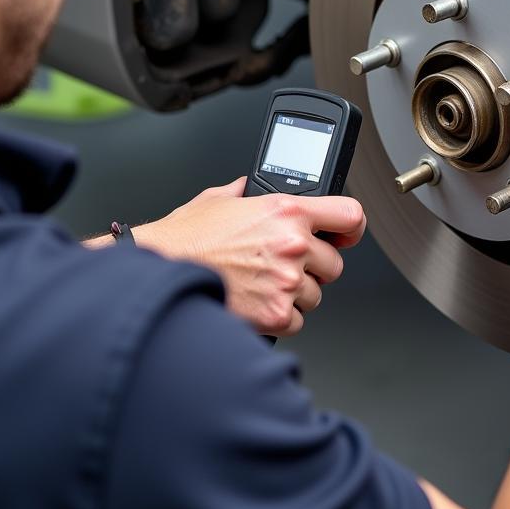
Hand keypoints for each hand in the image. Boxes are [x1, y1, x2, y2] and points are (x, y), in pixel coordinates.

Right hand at [133, 178, 365, 336]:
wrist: (158, 273)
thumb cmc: (184, 239)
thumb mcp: (219, 199)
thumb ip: (247, 192)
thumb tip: (251, 187)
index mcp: (287, 211)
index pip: (350, 215)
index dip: (351, 228)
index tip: (345, 235)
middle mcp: (293, 244)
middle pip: (334, 264)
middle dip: (312, 267)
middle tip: (279, 265)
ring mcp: (287, 282)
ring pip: (316, 295)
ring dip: (294, 293)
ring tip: (260, 283)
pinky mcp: (275, 315)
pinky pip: (297, 321)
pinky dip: (279, 317)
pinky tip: (255, 302)